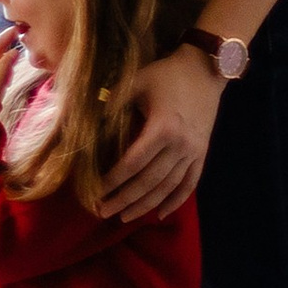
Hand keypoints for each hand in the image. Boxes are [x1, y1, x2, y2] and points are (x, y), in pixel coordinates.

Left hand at [98, 45, 223, 220]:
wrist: (206, 70)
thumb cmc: (165, 74)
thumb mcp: (134, 82)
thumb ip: (111, 101)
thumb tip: (82, 117)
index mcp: (162, 128)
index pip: (133, 163)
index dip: (113, 179)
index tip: (94, 191)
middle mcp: (181, 145)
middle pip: (150, 181)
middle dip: (125, 199)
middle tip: (102, 212)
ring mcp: (194, 151)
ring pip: (169, 186)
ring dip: (146, 205)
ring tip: (124, 218)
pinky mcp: (203, 153)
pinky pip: (190, 183)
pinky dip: (175, 200)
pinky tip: (160, 214)